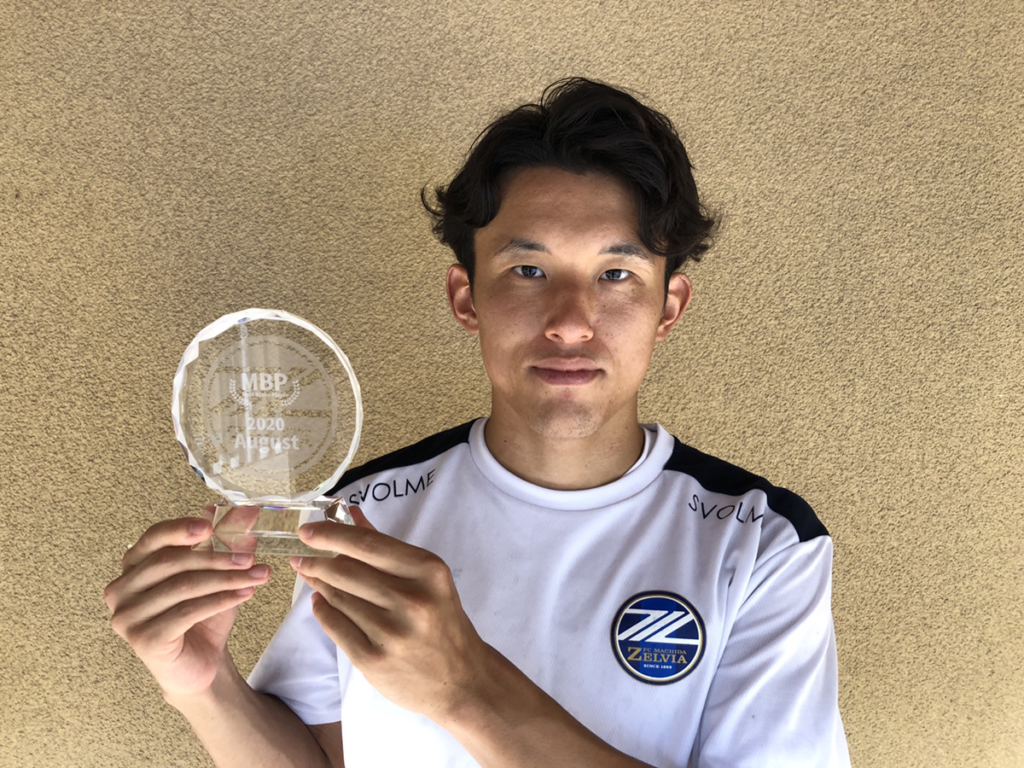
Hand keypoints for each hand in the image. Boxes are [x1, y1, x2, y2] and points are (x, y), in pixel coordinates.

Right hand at [103, 511, 272, 698]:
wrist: (201, 665)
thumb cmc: (203, 617)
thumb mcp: (217, 573)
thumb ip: (225, 541)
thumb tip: (246, 510)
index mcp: (133, 567)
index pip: (153, 538)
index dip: (181, 529)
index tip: (211, 525)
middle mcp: (121, 590)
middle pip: (171, 562)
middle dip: (216, 557)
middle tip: (250, 557)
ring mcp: (127, 617)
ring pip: (182, 587)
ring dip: (226, 579)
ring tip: (258, 576)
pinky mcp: (143, 640)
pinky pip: (186, 612)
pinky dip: (220, 600)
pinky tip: (244, 595)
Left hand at [290, 506, 492, 722]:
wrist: (460, 678)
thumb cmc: (442, 621)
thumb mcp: (426, 578)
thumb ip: (386, 546)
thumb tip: (350, 514)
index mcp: (427, 571)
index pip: (368, 544)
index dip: (332, 535)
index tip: (307, 531)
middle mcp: (411, 600)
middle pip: (347, 571)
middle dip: (317, 562)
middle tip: (300, 557)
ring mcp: (391, 632)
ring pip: (338, 598)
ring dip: (319, 585)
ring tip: (312, 577)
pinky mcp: (374, 659)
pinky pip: (335, 626)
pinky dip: (322, 610)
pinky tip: (320, 602)